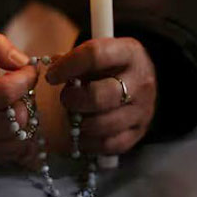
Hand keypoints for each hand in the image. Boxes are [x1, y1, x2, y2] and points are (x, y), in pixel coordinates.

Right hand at [0, 33, 38, 167]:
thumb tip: (23, 62)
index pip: (4, 91)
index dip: (25, 77)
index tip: (29, 67)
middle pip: (16, 116)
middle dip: (26, 96)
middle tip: (19, 85)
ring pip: (22, 136)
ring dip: (27, 116)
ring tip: (15, 102)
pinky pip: (19, 151)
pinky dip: (25, 135)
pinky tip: (14, 119)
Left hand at [45, 37, 156, 154]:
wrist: (144, 79)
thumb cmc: (113, 65)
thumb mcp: (100, 52)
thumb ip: (76, 58)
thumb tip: (53, 68)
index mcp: (129, 52)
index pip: (95, 55)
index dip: (67, 66)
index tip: (52, 76)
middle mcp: (140, 81)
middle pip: (98, 96)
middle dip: (73, 99)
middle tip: (66, 98)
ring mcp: (143, 109)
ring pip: (103, 124)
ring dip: (80, 123)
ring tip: (74, 115)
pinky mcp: (140, 131)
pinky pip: (109, 144)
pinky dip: (89, 142)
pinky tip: (82, 133)